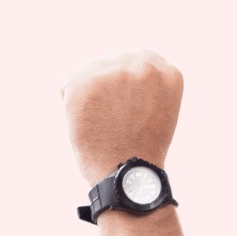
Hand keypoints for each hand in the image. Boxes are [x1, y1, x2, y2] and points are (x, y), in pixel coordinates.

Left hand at [63, 49, 183, 184]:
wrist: (128, 177)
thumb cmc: (142, 148)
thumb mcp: (161, 109)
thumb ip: (147, 83)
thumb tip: (117, 65)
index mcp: (168, 74)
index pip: (139, 58)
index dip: (129, 83)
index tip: (131, 105)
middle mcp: (142, 67)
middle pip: (112, 61)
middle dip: (109, 85)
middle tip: (115, 118)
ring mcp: (112, 73)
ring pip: (89, 71)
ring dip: (90, 93)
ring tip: (103, 122)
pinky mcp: (82, 82)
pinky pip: (68, 84)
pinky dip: (72, 103)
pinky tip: (88, 122)